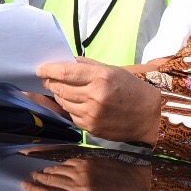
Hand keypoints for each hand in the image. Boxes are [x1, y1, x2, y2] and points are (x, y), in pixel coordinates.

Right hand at [23, 157, 155, 190]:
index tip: (24, 185)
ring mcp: (86, 171)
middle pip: (53, 180)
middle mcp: (80, 185)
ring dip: (50, 171)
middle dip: (39, 179)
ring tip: (42, 172)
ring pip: (61, 170)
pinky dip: (64, 165)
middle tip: (30, 176)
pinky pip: (72, 162)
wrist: (143, 187)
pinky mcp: (93, 162)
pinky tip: (61, 167)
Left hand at [36, 58, 160, 145]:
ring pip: (63, 102)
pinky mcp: (91, 128)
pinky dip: (70, 108)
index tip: (40, 70)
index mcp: (100, 77)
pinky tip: (76, 103)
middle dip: (50, 83)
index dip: (49, 70)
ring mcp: (92, 114)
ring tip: (61, 90)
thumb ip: (87, 66)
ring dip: (59, 95)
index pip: (65, 73)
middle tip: (47, 79)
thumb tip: (65, 62)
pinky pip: (71, 115)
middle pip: (60, 88)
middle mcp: (94, 96)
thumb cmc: (132, 89)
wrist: (150, 115)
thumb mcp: (112, 70)